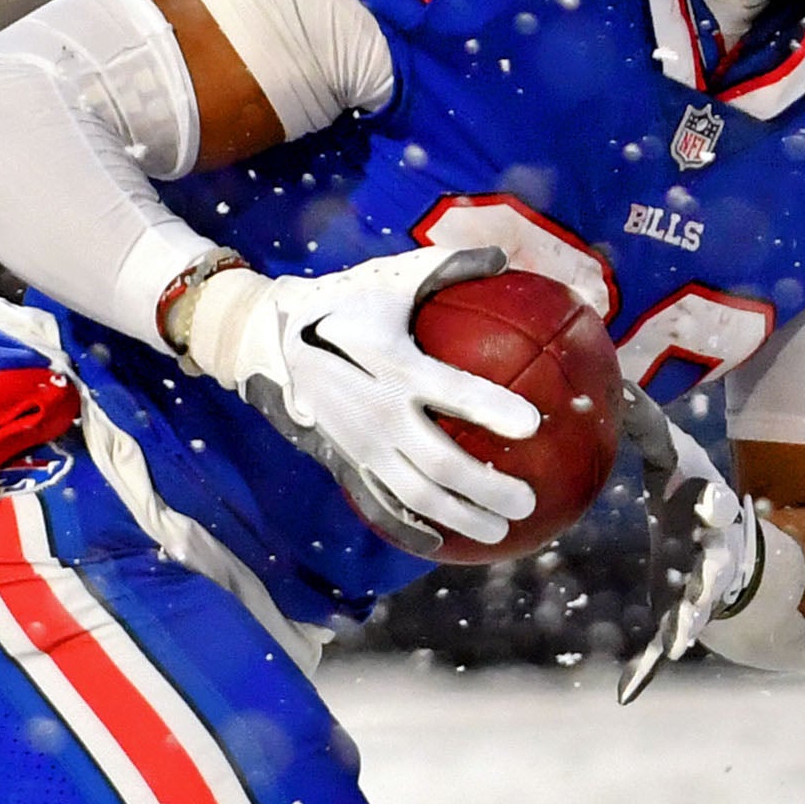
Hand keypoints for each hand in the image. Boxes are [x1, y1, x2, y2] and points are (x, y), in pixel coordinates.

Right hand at [178, 246, 542, 551]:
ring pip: (417, 496)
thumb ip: (450, 268)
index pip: (453, 392)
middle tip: (528, 500)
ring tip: (501, 531)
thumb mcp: (393, 279)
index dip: (492, 409)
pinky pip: (382, 504)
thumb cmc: (344, 303)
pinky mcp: (346, 461)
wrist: (270, 338)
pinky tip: (444, 544)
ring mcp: (361, 444)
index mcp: (396, 365)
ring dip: (462, 517)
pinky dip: (413, 528)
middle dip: (488, 488)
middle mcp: (380, 413)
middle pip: (442, 464)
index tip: (534, 424)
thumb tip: (506, 259)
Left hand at [616, 391, 765, 703]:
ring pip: (697, 614)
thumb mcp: (671, 455)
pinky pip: (661, 648)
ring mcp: (701, 592)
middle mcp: (713, 557)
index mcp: (710, 514)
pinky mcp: (680, 618)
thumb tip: (611, 378)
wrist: (713, 536)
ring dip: (687, 627)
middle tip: (706, 592)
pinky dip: (646, 671)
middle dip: (712, 579)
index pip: (716, 509)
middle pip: (717, 570)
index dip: (713, 507)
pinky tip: (627, 694)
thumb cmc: (686, 489)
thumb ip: (643, 424)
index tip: (710, 501)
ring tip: (677, 645)